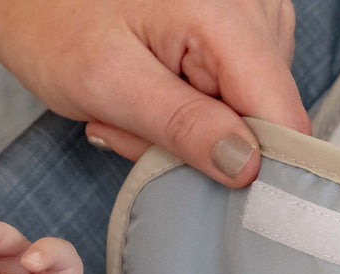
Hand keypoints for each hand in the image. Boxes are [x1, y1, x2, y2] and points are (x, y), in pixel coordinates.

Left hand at [0, 0, 310, 185]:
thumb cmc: (56, 25)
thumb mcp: (108, 83)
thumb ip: (181, 125)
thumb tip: (247, 166)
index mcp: (226, 15)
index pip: (283, 115)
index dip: (259, 167)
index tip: (210, 190)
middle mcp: (256, 10)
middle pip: (267, 118)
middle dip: (209, 147)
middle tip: (140, 131)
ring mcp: (254, 19)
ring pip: (250, 114)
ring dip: (198, 131)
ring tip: (141, 106)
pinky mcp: (242, 33)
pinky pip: (235, 96)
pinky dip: (195, 111)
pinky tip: (156, 92)